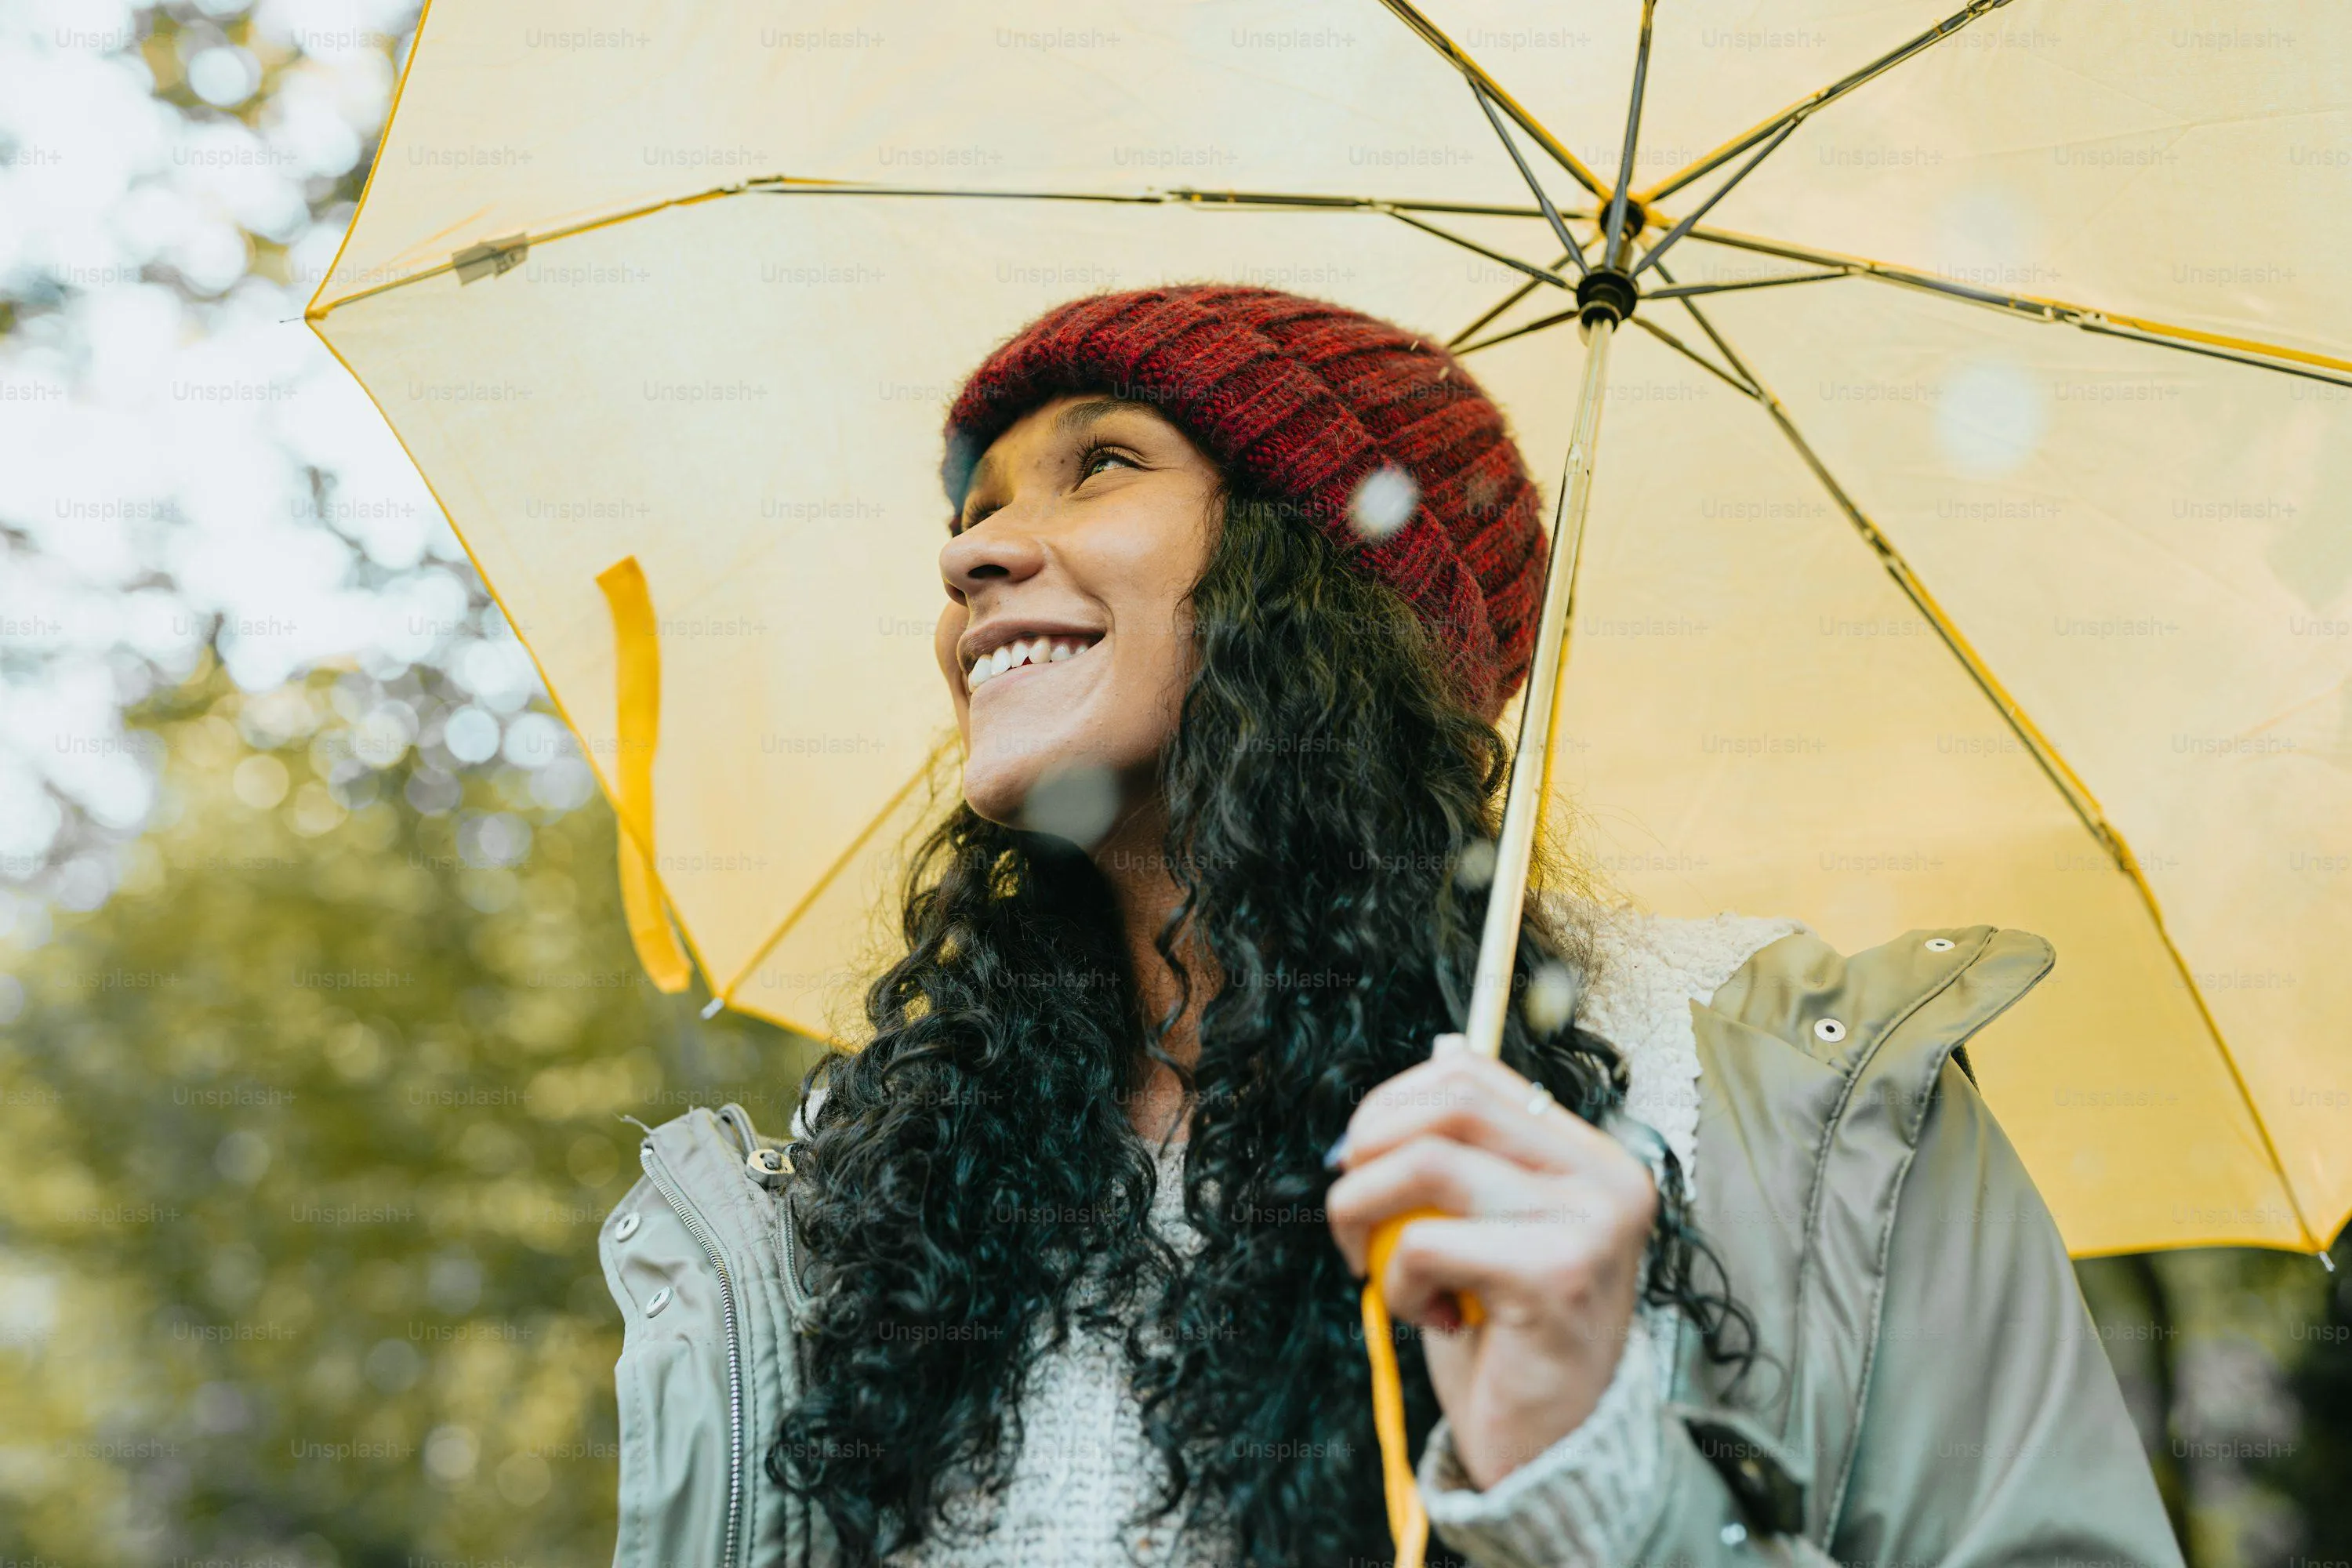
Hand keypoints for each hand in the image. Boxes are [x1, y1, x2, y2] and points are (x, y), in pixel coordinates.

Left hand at [1325, 1037, 1657, 1490]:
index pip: (1476, 1076)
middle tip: (1348, 1210)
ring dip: (1365, 1211)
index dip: (1394, 1100)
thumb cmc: (1508, 1339)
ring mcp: (1590, 1224)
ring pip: (1427, 1163)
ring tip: (1372, 1265)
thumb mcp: (1490, 1227)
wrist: (1552, 1455)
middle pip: (1451, 1102)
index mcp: (1594, 1157)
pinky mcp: (1556, 1275)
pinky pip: (1427, 1242)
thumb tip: (1438, 1052)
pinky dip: (1398, 1281)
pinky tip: (1430, 1318)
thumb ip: (1474, 1152)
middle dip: (1368, 1146)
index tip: (1357, 1155)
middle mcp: (1607, 1179)